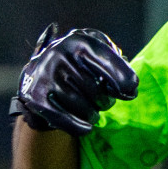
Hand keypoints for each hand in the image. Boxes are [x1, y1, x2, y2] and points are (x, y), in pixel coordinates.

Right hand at [10, 24, 138, 135]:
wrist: (40, 77)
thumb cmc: (79, 67)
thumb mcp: (97, 55)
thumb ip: (116, 64)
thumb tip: (130, 86)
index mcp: (78, 41)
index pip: (108, 62)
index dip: (124, 79)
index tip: (132, 91)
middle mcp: (59, 54)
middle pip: (98, 90)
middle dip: (107, 101)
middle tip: (104, 102)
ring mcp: (45, 76)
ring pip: (84, 107)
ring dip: (93, 115)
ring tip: (92, 112)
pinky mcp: (36, 97)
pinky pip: (65, 120)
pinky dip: (79, 127)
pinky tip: (87, 127)